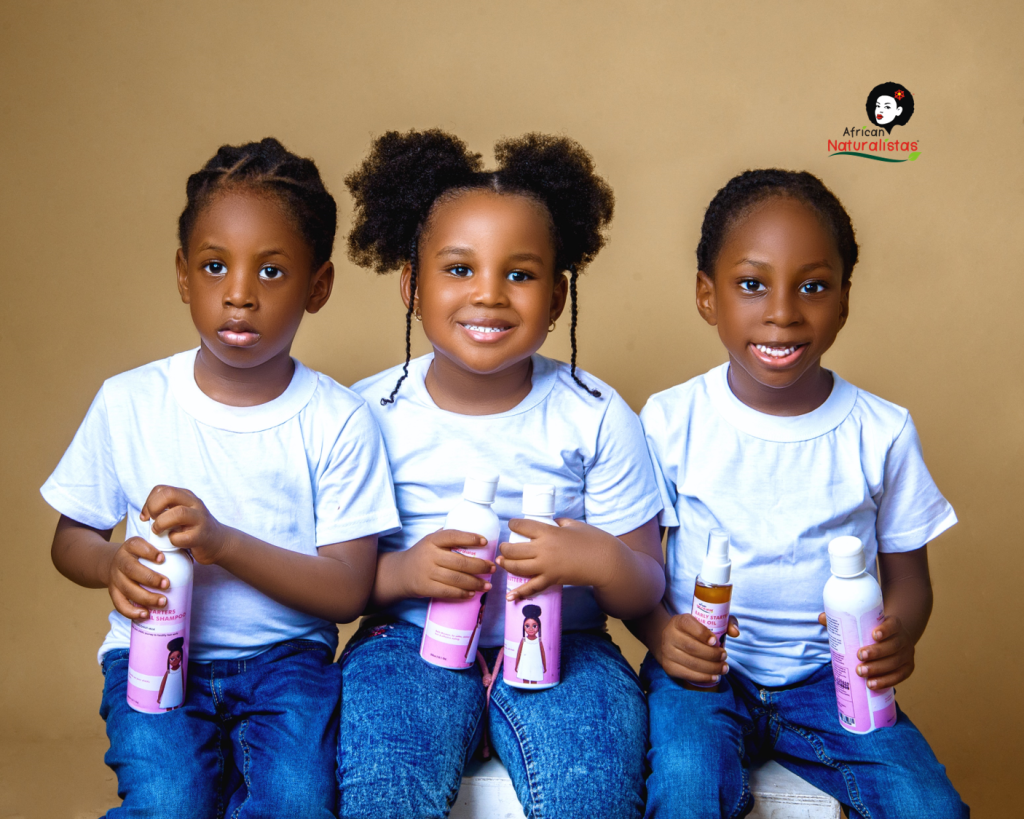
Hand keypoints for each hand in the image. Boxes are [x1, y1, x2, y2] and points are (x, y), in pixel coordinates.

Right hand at [105, 536, 168, 619]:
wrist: (115, 563)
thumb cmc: (141, 556)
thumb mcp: (149, 547)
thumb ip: (166, 550)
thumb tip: (190, 558)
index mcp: (130, 547)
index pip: (136, 545)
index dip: (148, 552)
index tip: (162, 558)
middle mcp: (120, 561)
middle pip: (131, 569)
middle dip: (150, 578)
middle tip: (167, 585)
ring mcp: (115, 578)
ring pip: (127, 589)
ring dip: (145, 597)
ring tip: (162, 602)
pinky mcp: (113, 593)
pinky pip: (120, 604)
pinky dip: (132, 611)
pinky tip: (145, 614)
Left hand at [141, 485, 230, 564]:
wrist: (217, 542)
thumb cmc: (192, 528)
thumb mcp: (181, 511)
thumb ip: (165, 508)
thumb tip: (145, 515)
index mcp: (186, 496)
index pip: (161, 489)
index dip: (148, 502)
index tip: (146, 516)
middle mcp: (194, 503)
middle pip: (169, 494)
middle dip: (154, 507)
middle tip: (152, 520)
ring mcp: (200, 519)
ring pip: (178, 513)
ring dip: (161, 524)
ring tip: (158, 531)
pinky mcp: (201, 536)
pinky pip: (180, 537)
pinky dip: (172, 540)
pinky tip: (175, 542)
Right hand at [396, 529, 494, 600]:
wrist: (401, 573)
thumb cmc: (423, 555)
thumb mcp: (431, 541)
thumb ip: (448, 538)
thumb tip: (477, 535)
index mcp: (432, 540)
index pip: (453, 536)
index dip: (469, 538)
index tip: (485, 541)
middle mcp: (430, 555)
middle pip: (460, 562)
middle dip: (480, 566)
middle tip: (492, 568)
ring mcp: (427, 572)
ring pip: (456, 579)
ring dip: (475, 583)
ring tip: (488, 585)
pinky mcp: (426, 587)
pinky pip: (448, 592)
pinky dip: (462, 593)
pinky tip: (472, 593)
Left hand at [499, 518, 619, 599]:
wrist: (605, 561)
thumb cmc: (592, 540)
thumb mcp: (573, 525)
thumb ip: (558, 524)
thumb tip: (550, 523)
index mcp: (549, 532)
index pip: (522, 526)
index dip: (513, 524)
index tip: (511, 525)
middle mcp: (544, 549)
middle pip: (513, 549)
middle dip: (505, 548)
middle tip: (504, 547)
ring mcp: (546, 566)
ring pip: (517, 567)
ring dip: (506, 565)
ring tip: (502, 562)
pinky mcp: (552, 579)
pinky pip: (532, 587)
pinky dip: (520, 593)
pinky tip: (510, 597)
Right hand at [657, 613, 740, 684]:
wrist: (673, 642)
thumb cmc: (695, 631)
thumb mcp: (708, 622)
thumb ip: (724, 623)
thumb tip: (735, 632)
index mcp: (679, 621)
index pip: (688, 625)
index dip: (702, 633)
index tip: (715, 641)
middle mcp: (669, 634)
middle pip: (691, 647)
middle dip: (712, 654)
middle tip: (724, 656)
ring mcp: (667, 652)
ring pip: (691, 662)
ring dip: (711, 668)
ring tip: (723, 668)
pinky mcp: (668, 666)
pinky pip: (687, 674)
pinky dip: (703, 677)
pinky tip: (714, 676)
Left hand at [818, 612, 914, 687]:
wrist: (892, 640)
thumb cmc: (872, 631)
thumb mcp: (862, 624)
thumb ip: (843, 620)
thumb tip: (821, 618)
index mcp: (894, 624)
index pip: (893, 625)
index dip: (886, 630)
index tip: (873, 635)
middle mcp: (903, 639)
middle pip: (894, 646)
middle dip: (877, 652)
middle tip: (859, 656)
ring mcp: (907, 655)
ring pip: (895, 663)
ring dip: (879, 669)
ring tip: (862, 673)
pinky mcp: (907, 669)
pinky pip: (899, 677)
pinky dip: (886, 682)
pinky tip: (871, 685)